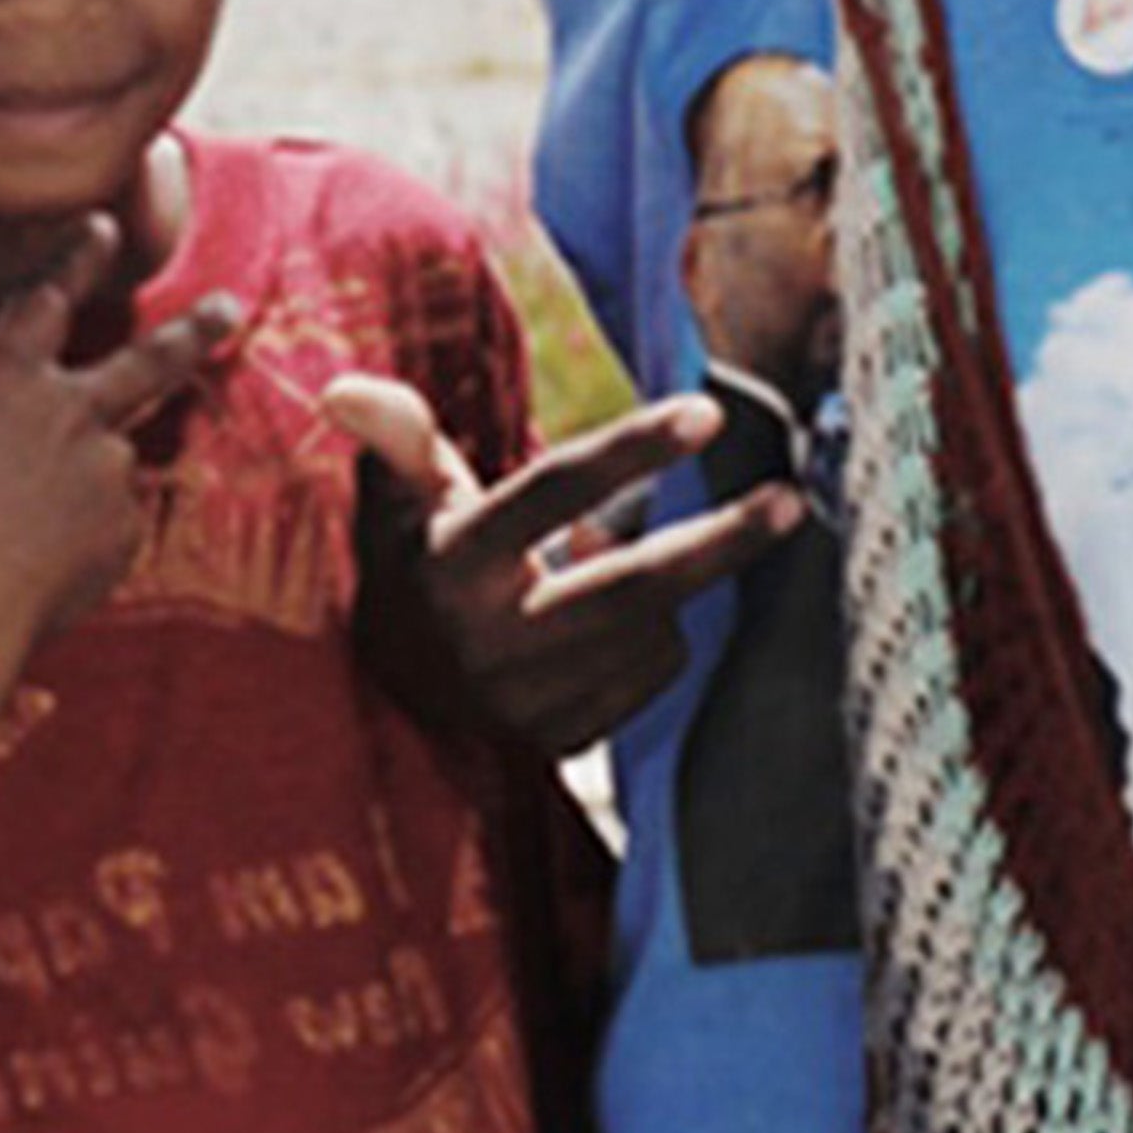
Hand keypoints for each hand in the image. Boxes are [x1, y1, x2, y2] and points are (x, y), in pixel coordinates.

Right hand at [0, 219, 234, 714]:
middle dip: (194, 329)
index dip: (76, 257)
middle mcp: (74, 413)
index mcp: (9, 380)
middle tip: (228, 308)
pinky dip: (83, 538)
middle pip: (150, 359)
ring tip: (23, 529)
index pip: (48, 300)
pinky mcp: (126, 531)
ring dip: (84, 481)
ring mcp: (109, 472)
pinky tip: (38, 567)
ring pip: (111, 460)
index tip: (103, 224)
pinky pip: (111, 525)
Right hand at [324, 379, 801, 753]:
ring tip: (615, 563)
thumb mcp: (397, 502)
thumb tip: (342, 389)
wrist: (392, 698)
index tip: (707, 409)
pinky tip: (613, 626)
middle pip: (634, 585)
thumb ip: (396, 439)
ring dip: (665, 589)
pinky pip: (652, 677)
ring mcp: (528, 699)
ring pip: (653, 630)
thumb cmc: (413, 567)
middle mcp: (490, 637)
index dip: (633, 449)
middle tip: (790, 500)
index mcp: (453, 560)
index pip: (554, 491)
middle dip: (722, 542)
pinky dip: (654, 641)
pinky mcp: (560, 743)